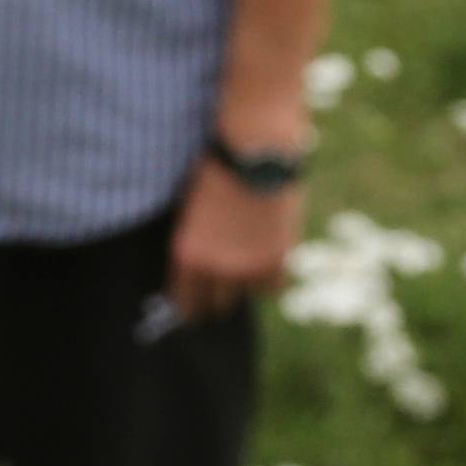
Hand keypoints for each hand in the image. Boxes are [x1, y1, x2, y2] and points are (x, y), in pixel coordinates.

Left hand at [166, 156, 303, 323]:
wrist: (256, 154)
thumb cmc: (219, 170)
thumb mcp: (193, 210)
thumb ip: (198, 241)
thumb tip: (203, 265)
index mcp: (188, 255)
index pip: (186, 302)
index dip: (191, 308)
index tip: (194, 310)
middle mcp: (216, 269)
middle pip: (217, 305)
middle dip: (217, 298)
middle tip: (221, 293)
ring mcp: (249, 268)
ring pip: (248, 295)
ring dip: (247, 283)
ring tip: (248, 266)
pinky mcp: (278, 261)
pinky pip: (273, 286)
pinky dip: (271, 278)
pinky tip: (268, 262)